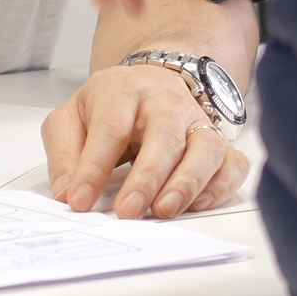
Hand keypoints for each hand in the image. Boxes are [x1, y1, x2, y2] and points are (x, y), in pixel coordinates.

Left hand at [41, 61, 248, 220]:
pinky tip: (198, 204)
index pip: (111, 128)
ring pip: (205, 148)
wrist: (152, 83)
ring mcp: (198, 121)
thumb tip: (66, 192)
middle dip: (147, 178)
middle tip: (128, 211)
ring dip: (187, 183)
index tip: (80, 200)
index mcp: (124, 91)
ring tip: (164, 211)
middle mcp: (167, 103)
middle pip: (164, 137)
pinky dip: (220, 186)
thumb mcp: (72, 118)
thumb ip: (64, 153)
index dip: (94, 167)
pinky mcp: (219, 141)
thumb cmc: (111, 106)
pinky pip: (232, 163)